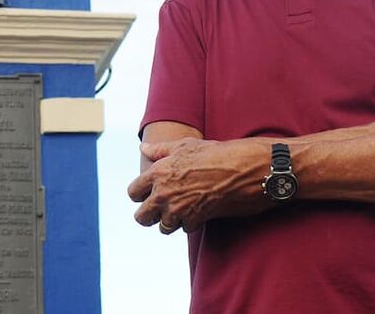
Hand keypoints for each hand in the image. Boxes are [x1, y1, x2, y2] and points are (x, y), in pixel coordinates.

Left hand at [127, 137, 270, 232]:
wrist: (241, 169)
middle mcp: (163, 193)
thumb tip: (143, 149)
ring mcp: (178, 209)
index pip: (133, 193)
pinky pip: (184, 228)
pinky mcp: (194, 220)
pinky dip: (189, 222)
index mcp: (157, 173)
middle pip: (142, 217)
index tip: (147, 195)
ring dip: (170, 221)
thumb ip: (160, 150)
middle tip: (158, 210)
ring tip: (180, 210)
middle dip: (149, 215)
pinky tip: (197, 211)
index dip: (139, 194)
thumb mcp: (184, 146)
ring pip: (163, 226)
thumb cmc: (214, 153)